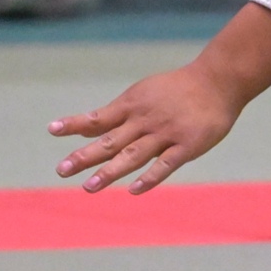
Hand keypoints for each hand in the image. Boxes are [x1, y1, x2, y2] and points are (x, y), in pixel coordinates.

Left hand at [48, 60, 253, 193]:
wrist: (219, 80)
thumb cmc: (177, 89)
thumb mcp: (142, 94)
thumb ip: (114, 114)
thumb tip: (82, 128)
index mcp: (133, 105)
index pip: (98, 118)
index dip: (75, 123)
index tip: (52, 130)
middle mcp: (145, 120)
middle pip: (111, 140)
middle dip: (85, 156)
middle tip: (62, 170)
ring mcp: (166, 133)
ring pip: (134, 155)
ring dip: (110, 171)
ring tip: (89, 187)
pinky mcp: (187, 145)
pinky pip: (166, 165)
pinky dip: (150, 178)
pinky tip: (133, 190)